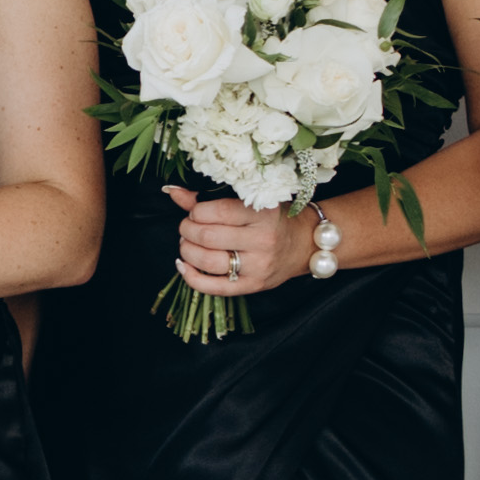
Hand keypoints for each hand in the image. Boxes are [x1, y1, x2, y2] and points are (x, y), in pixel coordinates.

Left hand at [169, 189, 316, 300]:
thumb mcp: (250, 202)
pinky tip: (184, 265)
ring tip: (187, 244)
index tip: (195, 212)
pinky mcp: (253, 286)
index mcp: (262, 214)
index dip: (196, 212)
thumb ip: (209, 199)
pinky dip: (191, 277)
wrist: (306, 244)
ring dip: (187, 251)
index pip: (216, 211)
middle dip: (187, 230)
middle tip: (187, 227)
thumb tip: (172, 192)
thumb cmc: (275, 219)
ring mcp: (257, 266)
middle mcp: (261, 241)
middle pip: (208, 236)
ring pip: (207, 261)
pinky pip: (213, 287)